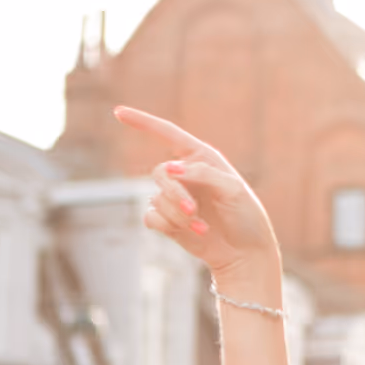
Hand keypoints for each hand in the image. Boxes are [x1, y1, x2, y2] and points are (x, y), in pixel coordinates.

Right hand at [113, 106, 280, 292]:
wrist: (246, 252)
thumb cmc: (246, 216)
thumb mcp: (233, 189)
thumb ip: (203, 173)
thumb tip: (172, 168)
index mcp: (202, 158)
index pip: (168, 133)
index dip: (143, 122)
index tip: (118, 112)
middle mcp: (185, 174)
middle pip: (160, 173)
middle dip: (174, 193)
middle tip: (192, 210)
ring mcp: (175, 198)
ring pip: (157, 198)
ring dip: (177, 214)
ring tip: (201, 226)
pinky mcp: (168, 220)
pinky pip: (151, 217)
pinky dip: (169, 225)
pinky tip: (192, 232)